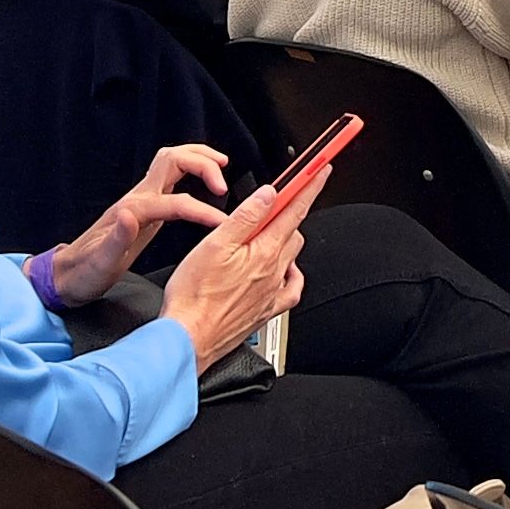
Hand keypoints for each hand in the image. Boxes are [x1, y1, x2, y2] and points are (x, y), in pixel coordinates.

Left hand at [43, 145, 233, 303]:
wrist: (68, 274)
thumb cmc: (84, 273)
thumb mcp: (100, 264)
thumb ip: (116, 239)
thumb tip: (130, 214)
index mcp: (131, 211)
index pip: (176, 201)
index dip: (202, 210)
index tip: (222, 223)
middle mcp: (137, 198)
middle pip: (173, 159)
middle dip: (202, 163)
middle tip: (223, 185)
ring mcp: (141, 199)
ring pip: (172, 161)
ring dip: (198, 158)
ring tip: (222, 167)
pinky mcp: (145, 206)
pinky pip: (172, 177)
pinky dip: (192, 170)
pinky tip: (203, 182)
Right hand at [161, 163, 316, 363]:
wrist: (188, 339)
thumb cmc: (194, 296)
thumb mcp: (214, 245)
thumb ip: (245, 217)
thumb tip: (269, 194)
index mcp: (264, 252)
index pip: (295, 209)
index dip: (310, 185)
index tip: (321, 169)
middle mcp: (275, 272)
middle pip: (293, 232)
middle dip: (289, 213)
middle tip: (274, 203)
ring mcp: (272, 292)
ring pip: (291, 257)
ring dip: (283, 240)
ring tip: (263, 235)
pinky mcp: (265, 311)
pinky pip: (290, 289)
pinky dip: (290, 275)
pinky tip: (282, 272)